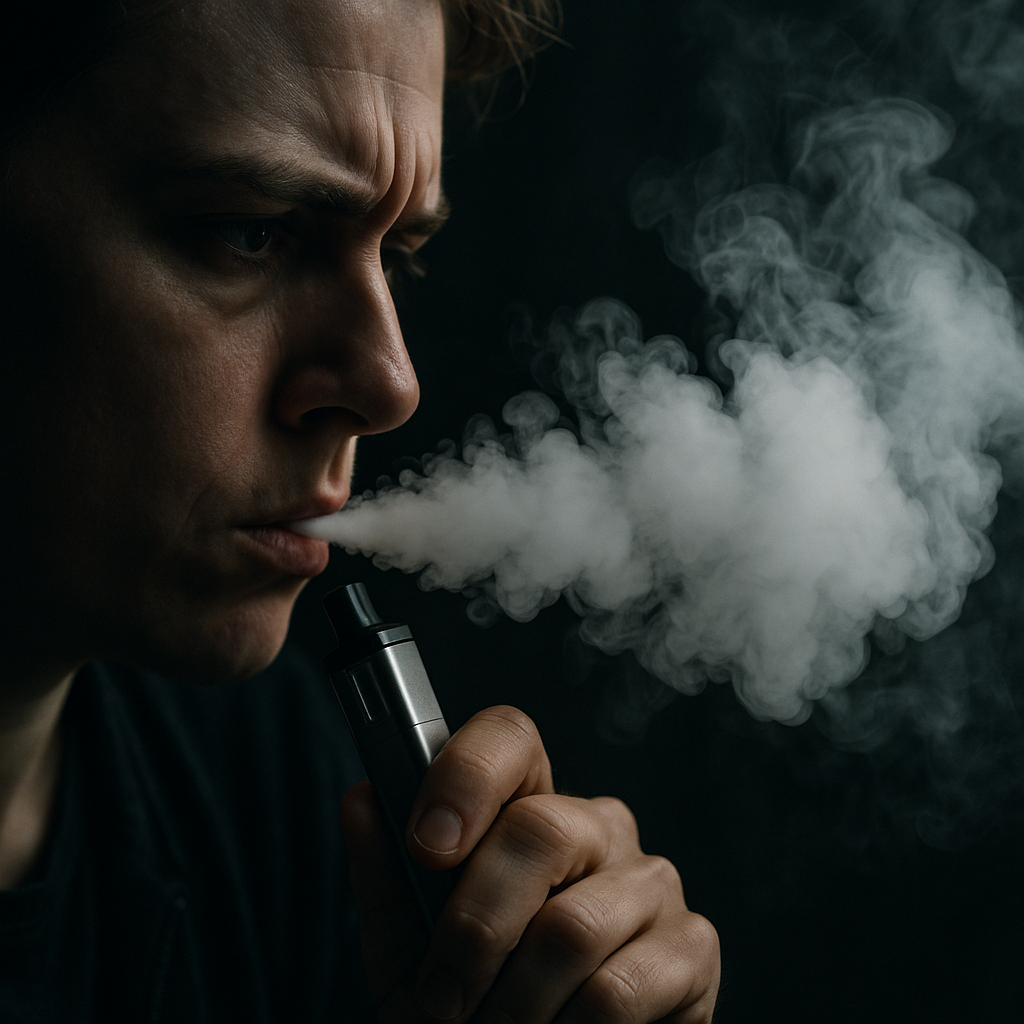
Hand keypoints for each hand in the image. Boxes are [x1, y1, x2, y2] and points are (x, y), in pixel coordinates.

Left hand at [339, 705, 719, 1022]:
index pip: (510, 737)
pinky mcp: (693, 947)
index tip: (426, 847)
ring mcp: (652, 881)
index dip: (466, 774)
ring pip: (572, 925)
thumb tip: (363, 799)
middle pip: (540, 829)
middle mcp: (597, 826)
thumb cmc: (471, 1007)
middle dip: (475, 928)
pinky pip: (617, 989)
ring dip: (512, 1005)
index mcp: (528, 806)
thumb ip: (387, 877)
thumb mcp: (409, 950)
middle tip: (443, 1000)